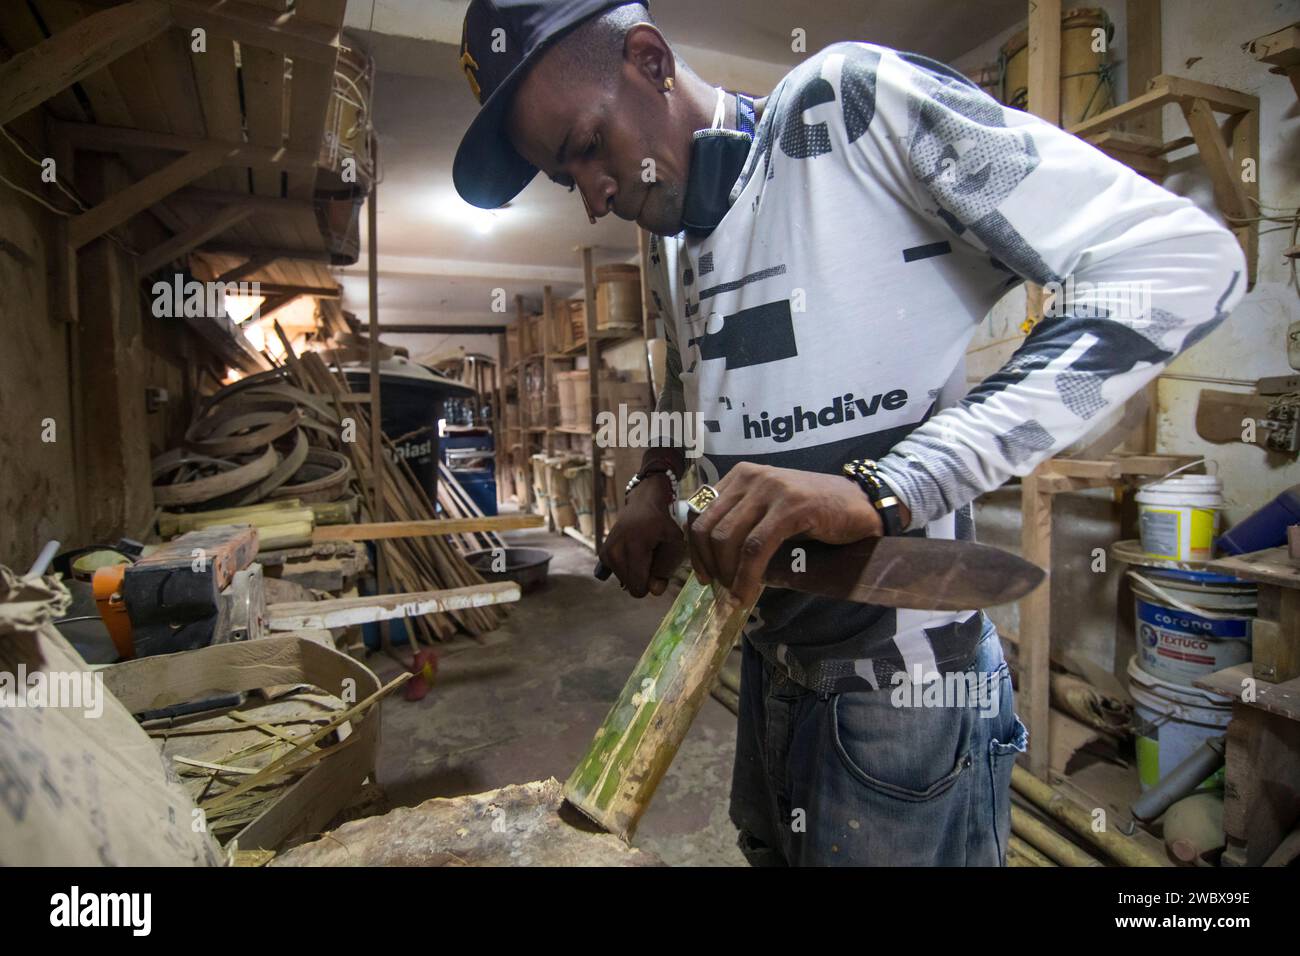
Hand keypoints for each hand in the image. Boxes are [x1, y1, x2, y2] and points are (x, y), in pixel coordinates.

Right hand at [599, 474, 685, 597]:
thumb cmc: (662, 525)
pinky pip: (616, 574)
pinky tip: (631, 553)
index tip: (658, 567)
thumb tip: (654, 591)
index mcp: (634, 548)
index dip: (651, 584)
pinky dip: (625, 568)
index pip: (638, 588)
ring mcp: (606, 553)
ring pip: (624, 581)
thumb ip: (666, 569)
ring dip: (635, 571)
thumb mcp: (675, 543)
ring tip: (642, 551)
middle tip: (651, 556)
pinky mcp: (603, 554)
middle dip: (643, 577)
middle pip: (631, 585)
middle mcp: (615, 552)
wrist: (642, 505)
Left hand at [687, 463, 909, 605]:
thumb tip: (711, 560)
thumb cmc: (815, 513)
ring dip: (727, 574)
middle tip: (721, 590)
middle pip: (708, 527)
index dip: (695, 549)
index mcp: (739, 475)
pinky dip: (747, 575)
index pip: (699, 512)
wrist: (861, 504)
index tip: (703, 575)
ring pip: (728, 539)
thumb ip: (743, 523)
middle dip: (710, 565)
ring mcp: (770, 489)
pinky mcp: (790, 506)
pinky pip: (755, 547)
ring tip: (736, 595)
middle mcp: (750, 476)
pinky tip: (748, 593)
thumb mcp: (769, 512)